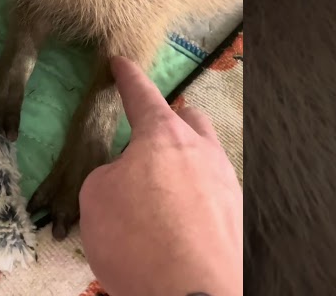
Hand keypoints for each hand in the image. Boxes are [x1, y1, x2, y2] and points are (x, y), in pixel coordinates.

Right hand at [78, 57, 240, 295]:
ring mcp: (227, 186)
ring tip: (160, 196)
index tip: (120, 62)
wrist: (194, 294)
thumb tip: (127, 179)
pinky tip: (179, 226)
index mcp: (164, 136)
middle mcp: (203, 152)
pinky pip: (213, 197)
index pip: (142, 94)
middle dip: (170, 123)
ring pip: (205, 160)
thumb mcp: (97, 199)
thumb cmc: (138, 239)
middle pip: (190, 121)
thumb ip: (110, 176)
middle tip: (147, 143)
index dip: (128, 76)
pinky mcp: (238, 220)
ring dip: (183, 169)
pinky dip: (194, 204)